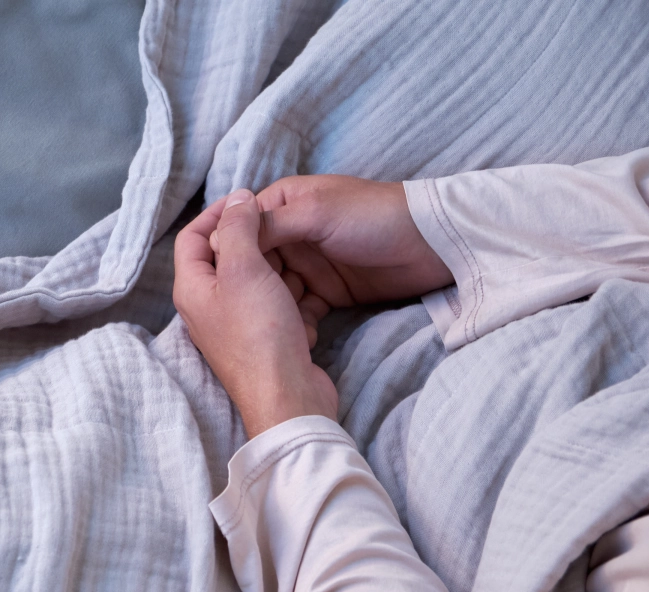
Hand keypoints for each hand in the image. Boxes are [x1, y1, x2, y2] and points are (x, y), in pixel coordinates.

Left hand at [174, 189, 337, 437]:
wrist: (287, 395)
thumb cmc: (260, 332)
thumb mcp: (244, 269)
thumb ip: (237, 229)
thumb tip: (238, 199)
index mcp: (191, 289)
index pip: (191, 237)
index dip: (216, 213)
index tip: (248, 200)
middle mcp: (206, 307)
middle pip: (224, 257)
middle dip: (252, 240)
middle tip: (279, 228)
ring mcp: (233, 325)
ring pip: (254, 280)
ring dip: (277, 269)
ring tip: (298, 262)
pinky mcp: (261, 339)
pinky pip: (274, 305)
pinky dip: (289, 298)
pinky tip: (305, 300)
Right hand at [213, 175, 452, 330]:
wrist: (430, 247)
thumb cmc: (372, 218)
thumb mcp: (314, 214)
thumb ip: (268, 226)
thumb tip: (220, 239)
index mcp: (282, 203)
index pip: (239, 228)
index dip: (227, 252)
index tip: (218, 280)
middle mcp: (290, 233)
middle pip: (252, 262)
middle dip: (245, 285)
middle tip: (238, 309)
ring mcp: (307, 263)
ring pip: (271, 287)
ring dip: (267, 304)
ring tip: (264, 323)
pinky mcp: (325, 290)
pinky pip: (296, 306)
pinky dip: (292, 318)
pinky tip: (290, 331)